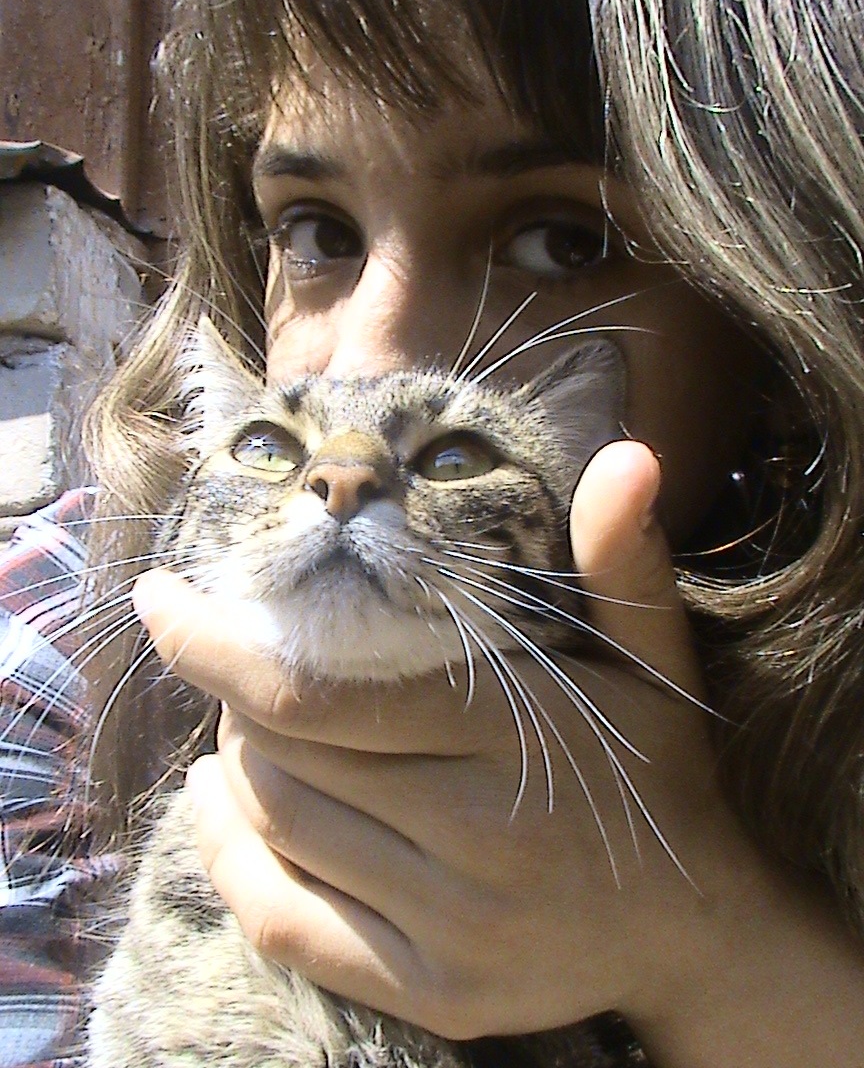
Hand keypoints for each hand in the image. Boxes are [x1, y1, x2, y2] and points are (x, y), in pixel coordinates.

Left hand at [134, 442, 858, 1065]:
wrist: (692, 927)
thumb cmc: (655, 770)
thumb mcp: (652, 658)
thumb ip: (625, 560)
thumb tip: (628, 453)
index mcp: (513, 738)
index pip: (317, 691)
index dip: (215, 645)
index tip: (160, 599)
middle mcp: (478, 841)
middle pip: (282, 755)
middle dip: (238, 694)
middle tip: (245, 657)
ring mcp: (453, 931)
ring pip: (277, 827)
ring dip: (237, 762)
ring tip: (252, 723)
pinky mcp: (434, 993)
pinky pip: (284, 923)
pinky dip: (229, 856)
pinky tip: (223, 808)